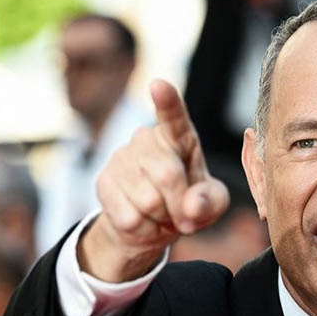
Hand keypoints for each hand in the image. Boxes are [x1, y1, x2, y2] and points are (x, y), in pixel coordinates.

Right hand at [79, 79, 228, 281]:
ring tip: (162, 214)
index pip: (174, 116)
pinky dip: (144, 230)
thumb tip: (192, 206)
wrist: (151, 225)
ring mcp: (121, 159)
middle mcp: (146, 139)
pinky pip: (129, 217)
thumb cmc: (188, 203)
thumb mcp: (212, 202)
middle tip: (184, 216)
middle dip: (181, 205)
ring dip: (162, 219)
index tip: (159, 85)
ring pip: (148, 201)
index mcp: (179, 136)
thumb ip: (210, 201)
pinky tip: (144, 221)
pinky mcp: (103, 183)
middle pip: (168, 175)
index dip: (167, 102)